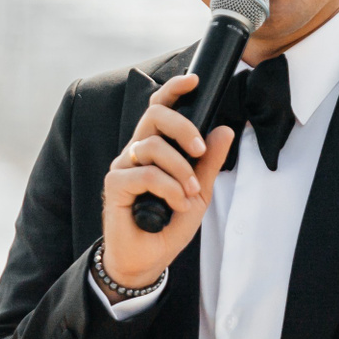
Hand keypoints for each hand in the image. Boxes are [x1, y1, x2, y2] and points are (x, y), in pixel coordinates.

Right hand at [101, 73, 234, 290]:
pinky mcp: (115, 184)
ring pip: (153, 146)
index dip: (173, 90)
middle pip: (155, 116)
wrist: (148, 259)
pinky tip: (176, 204)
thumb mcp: (199, 192)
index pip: (159, 109)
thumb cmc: (168, 224)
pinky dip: (168, 188)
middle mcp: (136, 152)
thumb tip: (224, 130)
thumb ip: (208, 163)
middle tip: (199, 150)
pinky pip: (146, 173)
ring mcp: (123, 166)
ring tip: (190, 194)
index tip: (193, 80)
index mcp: (155, 148)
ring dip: (180, 170)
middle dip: (183, 128)